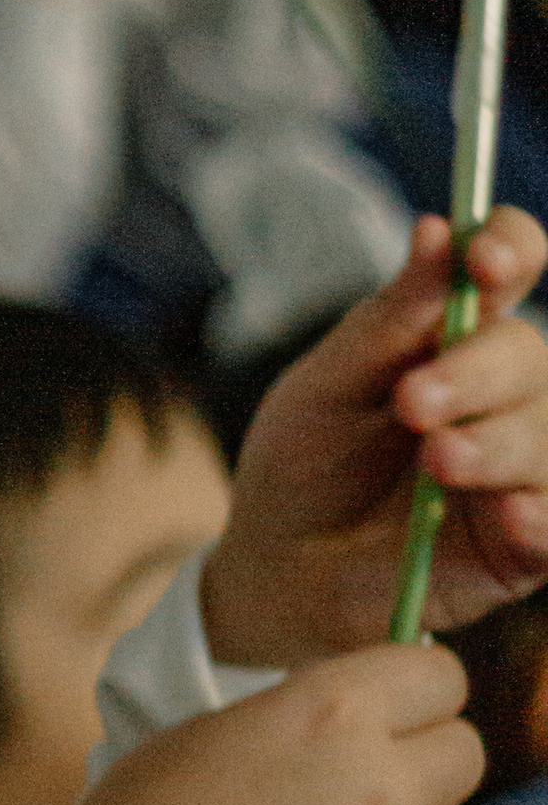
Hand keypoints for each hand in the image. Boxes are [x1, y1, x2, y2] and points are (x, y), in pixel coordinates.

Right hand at [29, 644, 481, 804]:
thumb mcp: (207, 733)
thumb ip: (298, 716)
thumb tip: (355, 718)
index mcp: (330, 714)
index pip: (439, 675)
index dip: (412, 692)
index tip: (390, 714)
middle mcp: (380, 787)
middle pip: (466, 753)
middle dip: (420, 763)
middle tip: (360, 789)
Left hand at [202, 208, 547, 663]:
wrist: (282, 575)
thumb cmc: (303, 467)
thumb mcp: (327, 387)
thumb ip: (389, 319)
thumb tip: (438, 230)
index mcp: (454, 333)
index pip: (511, 264)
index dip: (511, 248)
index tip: (483, 262)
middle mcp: (502, 391)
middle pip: (529, 352)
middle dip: (475, 372)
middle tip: (411, 403)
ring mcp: (523, 464)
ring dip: (498, 443)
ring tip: (436, 463)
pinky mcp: (529, 541)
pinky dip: (543, 513)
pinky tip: (508, 515)